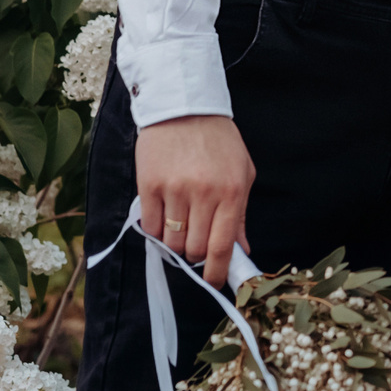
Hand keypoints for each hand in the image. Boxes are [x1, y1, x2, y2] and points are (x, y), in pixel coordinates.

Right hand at [137, 114, 254, 285]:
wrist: (184, 107)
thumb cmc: (219, 142)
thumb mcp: (242, 173)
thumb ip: (240, 214)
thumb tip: (241, 250)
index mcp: (232, 191)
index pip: (223, 246)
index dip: (218, 272)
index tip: (214, 282)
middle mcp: (204, 193)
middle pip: (193, 249)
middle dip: (195, 253)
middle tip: (196, 239)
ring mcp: (174, 190)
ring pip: (171, 242)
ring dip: (175, 242)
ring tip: (180, 224)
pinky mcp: (149, 186)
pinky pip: (151, 227)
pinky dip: (157, 230)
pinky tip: (165, 213)